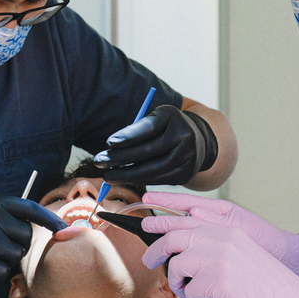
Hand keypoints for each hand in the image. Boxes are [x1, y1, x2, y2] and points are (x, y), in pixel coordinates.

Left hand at [94, 105, 217, 184]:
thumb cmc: (166, 126)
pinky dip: (139, 181)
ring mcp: (188, 157)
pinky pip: (158, 180)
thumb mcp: (155, 118)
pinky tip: (124, 179)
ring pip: (152, 170)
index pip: (148, 128)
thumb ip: (137, 128)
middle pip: (148, 151)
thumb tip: (112, 146)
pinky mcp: (186, 174)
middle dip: (120, 159)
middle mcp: (184, 136)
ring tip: (108, 176)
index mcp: (172, 116)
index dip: (128, 136)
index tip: (109, 143)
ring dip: (126, 175)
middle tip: (99, 162)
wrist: (199, 140)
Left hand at [141, 215, 298, 297]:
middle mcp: (219, 238)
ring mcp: (217, 257)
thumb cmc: (267, 287)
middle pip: (172, 238)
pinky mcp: (216, 280)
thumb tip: (180, 252)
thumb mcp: (239, 253)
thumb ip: (211, 245)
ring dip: (179, 284)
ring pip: (177, 266)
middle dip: (155, 251)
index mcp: (225, 229)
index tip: (147, 225)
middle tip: (148, 261)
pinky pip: (190, 291)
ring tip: (194, 295)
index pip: (184, 219)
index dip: (161, 222)